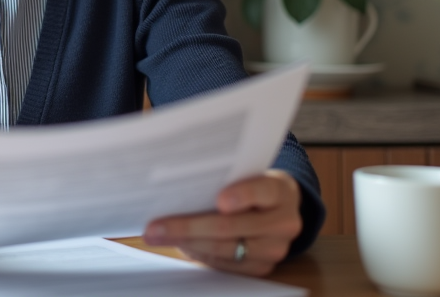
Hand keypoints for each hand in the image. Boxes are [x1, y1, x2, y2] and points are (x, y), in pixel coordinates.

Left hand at [142, 170, 301, 276]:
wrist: (278, 208)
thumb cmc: (251, 183)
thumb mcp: (247, 172)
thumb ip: (225, 177)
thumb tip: (178, 184)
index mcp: (281, 192)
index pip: (263, 191)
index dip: (241, 195)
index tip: (220, 199)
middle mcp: (283, 223)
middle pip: (231, 226)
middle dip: (188, 226)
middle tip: (155, 226)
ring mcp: (274, 249)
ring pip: (224, 249)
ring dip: (185, 242)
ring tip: (156, 236)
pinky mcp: (261, 267)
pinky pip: (224, 264)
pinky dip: (197, 252)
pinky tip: (177, 243)